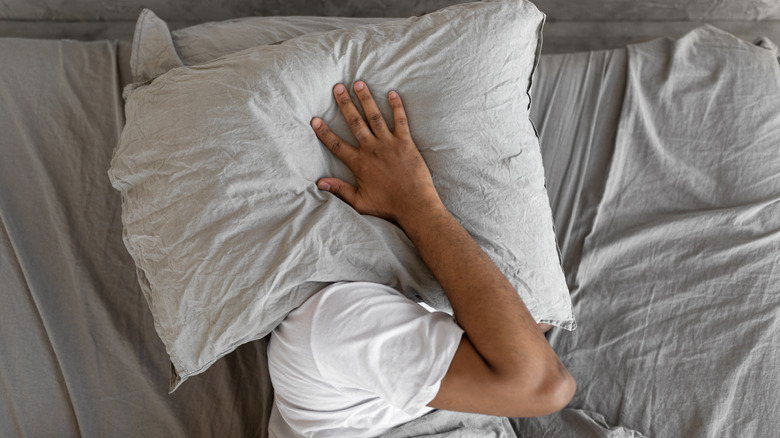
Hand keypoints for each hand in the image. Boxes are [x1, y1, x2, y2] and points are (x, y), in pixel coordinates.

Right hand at [312, 81, 442, 225]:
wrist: (415, 206)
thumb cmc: (388, 206)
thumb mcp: (359, 202)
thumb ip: (339, 190)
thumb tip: (319, 184)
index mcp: (359, 163)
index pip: (336, 144)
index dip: (324, 132)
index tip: (315, 120)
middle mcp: (372, 149)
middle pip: (354, 122)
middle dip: (345, 104)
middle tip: (338, 87)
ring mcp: (389, 144)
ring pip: (374, 116)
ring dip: (366, 99)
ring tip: (359, 83)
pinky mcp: (406, 143)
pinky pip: (401, 120)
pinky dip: (397, 106)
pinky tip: (392, 93)